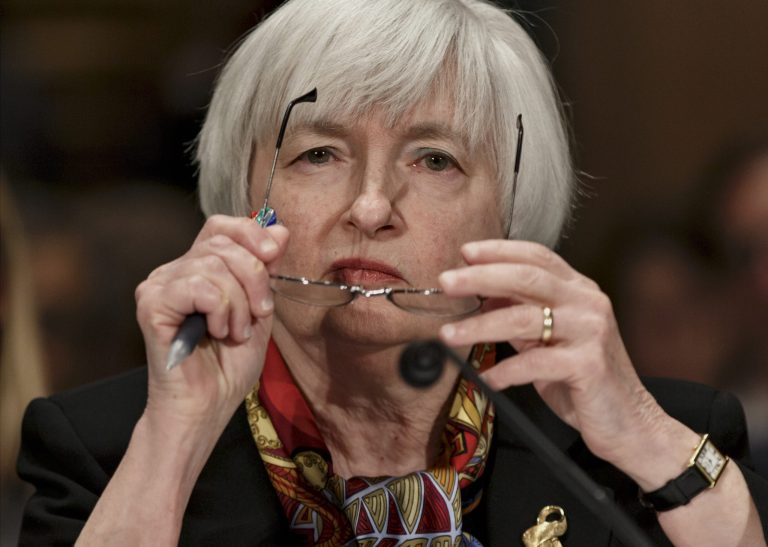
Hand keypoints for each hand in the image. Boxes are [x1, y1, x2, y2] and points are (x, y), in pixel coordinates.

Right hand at [134, 215, 288, 434]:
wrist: (208, 406)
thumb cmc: (230, 364)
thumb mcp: (259, 309)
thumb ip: (266, 270)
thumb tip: (279, 229)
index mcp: (199, 268)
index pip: (220, 226)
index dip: (250, 232)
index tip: (273, 254)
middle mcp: (174, 271)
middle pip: (222, 243)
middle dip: (254, 277)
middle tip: (259, 314)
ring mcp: (159, 285)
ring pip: (213, 265)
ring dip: (238, 303)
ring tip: (235, 332)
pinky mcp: (151, 304)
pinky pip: (197, 286)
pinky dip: (219, 310)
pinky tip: (216, 332)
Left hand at [437, 239, 670, 465]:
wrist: (630, 424)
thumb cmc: (584, 382)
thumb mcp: (549, 342)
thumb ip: (521, 318)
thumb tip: (481, 298)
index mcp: (579, 291)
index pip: (537, 256)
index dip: (499, 250)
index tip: (465, 252)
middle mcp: (588, 303)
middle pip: (527, 277)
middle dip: (480, 277)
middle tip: (446, 281)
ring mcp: (591, 331)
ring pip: (524, 318)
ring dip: (479, 326)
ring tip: (447, 335)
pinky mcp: (589, 364)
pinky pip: (534, 363)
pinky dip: (504, 371)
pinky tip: (485, 379)